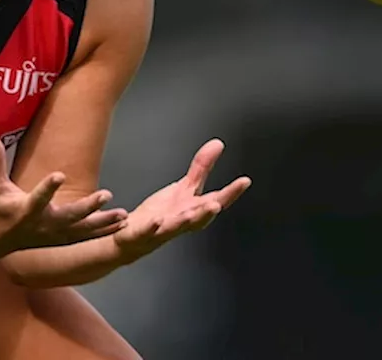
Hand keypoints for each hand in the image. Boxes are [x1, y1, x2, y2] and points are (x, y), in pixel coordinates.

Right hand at [0, 134, 127, 256]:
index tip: (60, 174)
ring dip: (103, 223)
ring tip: (123, 215)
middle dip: (88, 207)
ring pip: (81, 230)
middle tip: (106, 195)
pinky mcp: (59, 239)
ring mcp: (52, 235)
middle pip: (68, 216)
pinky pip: (84, 237)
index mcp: (24, 210)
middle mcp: (41, 224)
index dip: (48, 187)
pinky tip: (121, 226)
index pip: (37, 198)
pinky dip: (102, 232)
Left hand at [113, 138, 250, 261]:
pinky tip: (150, 219)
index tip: (244, 181)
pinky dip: (148, 226)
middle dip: (207, 212)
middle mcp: (182, 221)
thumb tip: (218, 144)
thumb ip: (202, 168)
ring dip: (183, 222)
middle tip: (215, 205)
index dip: (231, 193)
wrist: (137, 237)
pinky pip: (145, 231)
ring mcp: (162, 229)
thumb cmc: (163, 215)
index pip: (216, 201)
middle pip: (198, 218)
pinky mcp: (142, 233)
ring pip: (175, 227)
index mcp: (194, 210)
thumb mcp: (185, 188)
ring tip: (190, 214)